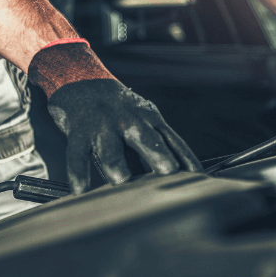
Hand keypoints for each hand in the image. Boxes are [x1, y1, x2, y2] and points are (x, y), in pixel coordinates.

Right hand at [47, 79, 200, 192]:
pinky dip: (78, 176)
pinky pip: (77, 157)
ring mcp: (103, 127)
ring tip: (121, 181)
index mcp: (150, 120)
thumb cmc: (119, 112)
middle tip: (168, 172)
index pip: (173, 142)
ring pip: (112, 154)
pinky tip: (80, 192)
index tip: (198, 179)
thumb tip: (178, 178)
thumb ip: (157, 148)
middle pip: (148, 142)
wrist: (82, 85)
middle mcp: (129, 122)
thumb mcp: (142, 121)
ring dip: (117, 170)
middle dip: (159, 157)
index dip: (187, 160)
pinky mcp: (79, 134)